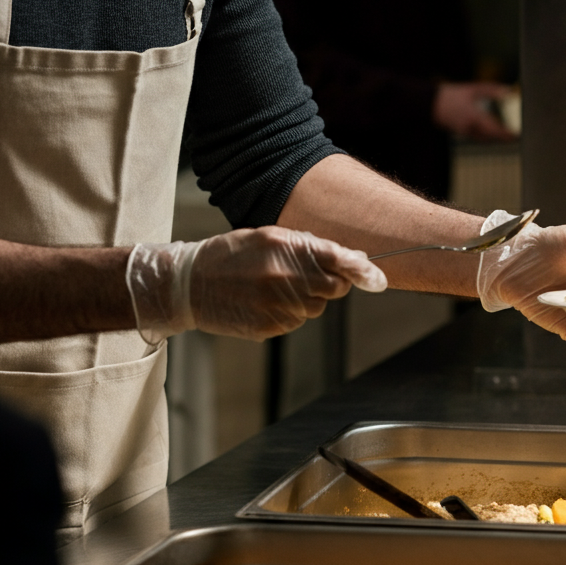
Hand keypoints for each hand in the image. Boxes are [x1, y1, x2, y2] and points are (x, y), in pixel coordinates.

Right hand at [126, 227, 385, 342]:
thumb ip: (309, 246)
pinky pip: (296, 322)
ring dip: (307, 299)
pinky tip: (264, 302)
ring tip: (275, 288)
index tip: (378, 278)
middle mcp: (283, 277)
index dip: (362, 270)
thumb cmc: (231, 256)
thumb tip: (353, 258)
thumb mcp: (267, 237)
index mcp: (284, 248)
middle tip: (308, 276)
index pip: (337, 260)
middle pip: (334, 288)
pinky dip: (288, 314)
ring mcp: (276, 305)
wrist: (187, 284)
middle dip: (330, 283)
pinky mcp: (268, 327)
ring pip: (316, 308)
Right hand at [432, 82, 515, 139]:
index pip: (495, 130)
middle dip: (505, 139)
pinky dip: (489, 137)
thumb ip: (492, 90)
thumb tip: (509, 91)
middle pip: (493, 138)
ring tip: (509, 134)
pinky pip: (480, 139)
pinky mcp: (463, 134)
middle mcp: (471, 128)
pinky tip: (495, 131)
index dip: (508, 134)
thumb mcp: (473, 89)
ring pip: (487, 140)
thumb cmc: (453, 94)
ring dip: (497, 138)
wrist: (432, 104)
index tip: (518, 134)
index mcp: (474, 117)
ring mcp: (466, 133)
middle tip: (517, 135)